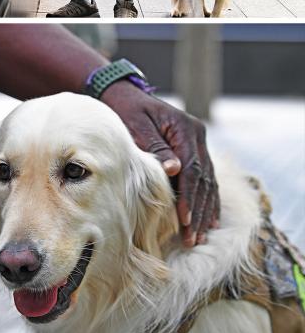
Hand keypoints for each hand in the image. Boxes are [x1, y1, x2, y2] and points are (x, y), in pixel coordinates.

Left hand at [100, 81, 218, 246]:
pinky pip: (205, 179)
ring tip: (200, 236)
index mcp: (185, 128)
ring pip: (208, 182)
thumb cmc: (125, 111)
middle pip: (204, 179)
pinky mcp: (194, 150)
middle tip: (193, 238)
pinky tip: (208, 221)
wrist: (124, 95)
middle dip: (199, 211)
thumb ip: (155, 147)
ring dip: (205, 211)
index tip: (185, 220)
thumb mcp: (135, 125)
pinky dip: (206, 201)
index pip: (192, 170)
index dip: (189, 197)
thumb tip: (174, 170)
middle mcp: (197, 135)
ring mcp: (199, 142)